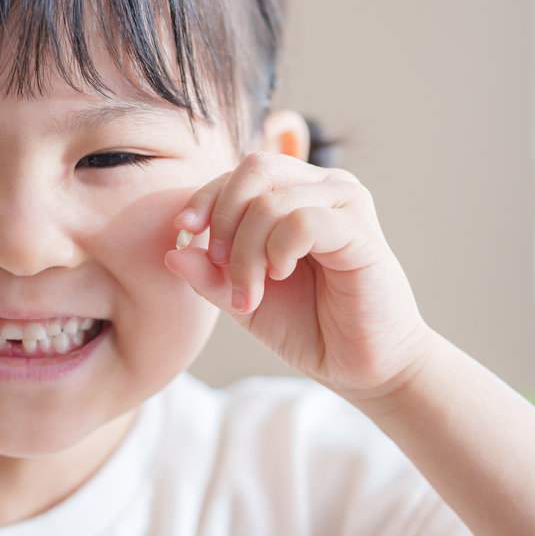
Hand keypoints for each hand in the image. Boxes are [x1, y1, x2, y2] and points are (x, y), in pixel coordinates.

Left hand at [163, 151, 437, 401]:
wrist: (360, 367)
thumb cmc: (307, 325)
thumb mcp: (241, 297)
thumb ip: (208, 273)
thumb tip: (171, 251)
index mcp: (296, 192)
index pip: (240, 172)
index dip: (205, 197)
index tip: (183, 233)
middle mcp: (324, 187)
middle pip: (254, 169)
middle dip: (223, 218)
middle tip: (220, 267)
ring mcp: (346, 204)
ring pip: (271, 200)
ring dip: (246, 252)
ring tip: (248, 293)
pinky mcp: (363, 233)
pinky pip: (302, 221)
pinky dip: (277, 251)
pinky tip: (280, 276)